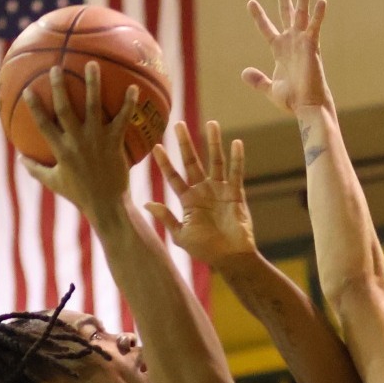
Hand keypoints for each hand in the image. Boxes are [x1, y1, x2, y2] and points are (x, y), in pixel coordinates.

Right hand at [22, 62, 137, 220]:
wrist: (107, 205)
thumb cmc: (79, 194)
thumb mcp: (54, 182)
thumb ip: (36, 169)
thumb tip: (19, 157)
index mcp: (61, 150)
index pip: (43, 124)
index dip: (35, 106)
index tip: (28, 89)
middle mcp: (77, 142)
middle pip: (65, 109)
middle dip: (59, 87)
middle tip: (56, 67)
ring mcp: (97, 140)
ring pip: (94, 107)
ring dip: (93, 85)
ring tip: (93, 65)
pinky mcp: (115, 143)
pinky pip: (123, 119)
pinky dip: (129, 104)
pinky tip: (134, 87)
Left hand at [148, 121, 254, 266]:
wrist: (230, 258)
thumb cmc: (205, 250)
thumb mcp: (181, 235)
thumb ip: (166, 218)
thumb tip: (146, 204)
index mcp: (188, 200)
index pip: (173, 176)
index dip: (165, 162)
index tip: (156, 147)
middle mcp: (203, 190)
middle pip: (192, 161)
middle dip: (185, 143)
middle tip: (178, 124)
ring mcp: (220, 190)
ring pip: (215, 161)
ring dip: (213, 143)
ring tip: (211, 124)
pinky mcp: (235, 194)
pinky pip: (236, 173)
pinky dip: (236, 159)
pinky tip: (236, 143)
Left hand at [243, 0, 331, 115]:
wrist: (306, 106)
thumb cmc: (292, 100)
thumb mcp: (270, 89)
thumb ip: (258, 80)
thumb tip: (244, 72)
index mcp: (280, 50)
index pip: (267, 28)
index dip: (259, 16)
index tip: (250, 2)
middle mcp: (291, 42)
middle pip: (286, 13)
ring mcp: (302, 42)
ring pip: (302, 14)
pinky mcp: (312, 47)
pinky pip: (315, 27)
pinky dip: (318, 15)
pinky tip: (321, 1)